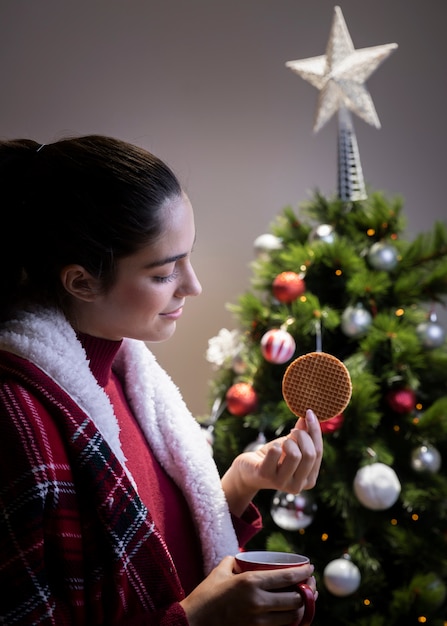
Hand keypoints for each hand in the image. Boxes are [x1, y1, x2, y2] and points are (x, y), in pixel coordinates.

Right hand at [181, 556, 315, 625]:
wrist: (193, 622)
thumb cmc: (206, 595)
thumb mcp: (220, 571)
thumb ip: (235, 561)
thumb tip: (245, 556)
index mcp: (250, 582)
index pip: (287, 576)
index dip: (304, 573)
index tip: (311, 568)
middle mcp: (257, 602)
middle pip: (295, 600)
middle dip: (308, 593)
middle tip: (310, 587)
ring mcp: (257, 622)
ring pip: (292, 618)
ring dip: (302, 610)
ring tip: (304, 602)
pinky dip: (290, 623)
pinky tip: (292, 616)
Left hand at [221, 409, 322, 516]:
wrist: (248, 470)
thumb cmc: (273, 457)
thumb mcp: (292, 445)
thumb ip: (304, 433)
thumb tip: (312, 416)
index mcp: (309, 479)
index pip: (318, 452)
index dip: (315, 430)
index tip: (309, 412)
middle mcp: (298, 486)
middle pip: (310, 454)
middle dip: (301, 435)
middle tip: (292, 431)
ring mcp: (282, 483)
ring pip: (295, 454)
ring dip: (288, 442)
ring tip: (281, 444)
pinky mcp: (266, 475)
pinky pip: (275, 452)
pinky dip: (274, 446)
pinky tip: (270, 450)